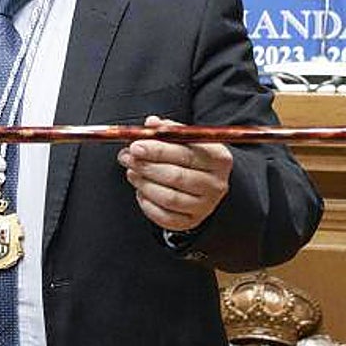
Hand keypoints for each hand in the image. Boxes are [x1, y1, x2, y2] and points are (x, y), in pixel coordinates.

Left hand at [117, 115, 231, 231]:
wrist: (204, 182)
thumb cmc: (190, 156)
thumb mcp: (184, 139)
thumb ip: (167, 130)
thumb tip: (151, 123)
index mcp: (218, 158)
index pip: (186, 153)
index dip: (158, 150)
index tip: (135, 146)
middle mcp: (216, 183)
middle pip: (177, 176)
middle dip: (146, 166)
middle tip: (127, 157)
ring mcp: (205, 205)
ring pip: (169, 198)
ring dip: (144, 183)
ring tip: (131, 171)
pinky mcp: (191, 222)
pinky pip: (164, 217)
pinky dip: (147, 203)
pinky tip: (141, 190)